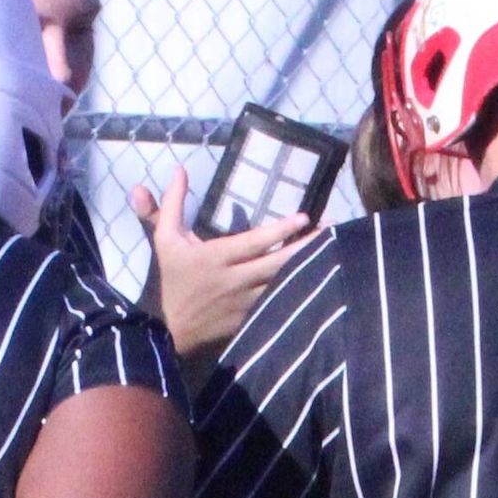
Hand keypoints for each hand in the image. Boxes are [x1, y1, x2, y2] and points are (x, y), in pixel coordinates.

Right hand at [133, 171, 315, 360]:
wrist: (170, 329)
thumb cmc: (172, 279)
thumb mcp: (165, 239)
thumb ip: (173, 203)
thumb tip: (180, 169)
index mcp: (216, 257)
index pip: (255, 242)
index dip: (280, 230)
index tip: (303, 217)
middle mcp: (235, 280)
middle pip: (278, 262)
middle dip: (306, 245)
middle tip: (331, 229)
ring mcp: (246, 302)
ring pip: (283, 282)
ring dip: (308, 266)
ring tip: (332, 248)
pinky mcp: (251, 318)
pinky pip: (279, 302)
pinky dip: (298, 289)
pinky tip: (318, 276)